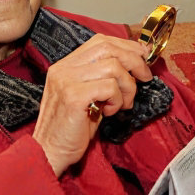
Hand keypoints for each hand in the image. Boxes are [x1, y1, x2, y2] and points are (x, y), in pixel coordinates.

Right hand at [33, 34, 152, 176]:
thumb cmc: (71, 129)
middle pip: (108, 48)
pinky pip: (110, 87)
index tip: (142, 57)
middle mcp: (63, 68)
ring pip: (113, 67)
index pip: (100, 42)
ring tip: (123, 104)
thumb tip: (133, 65)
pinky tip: (109, 112)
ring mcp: (67, 81)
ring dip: (127, 87)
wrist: (49, 153)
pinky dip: (118, 100)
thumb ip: (102, 78)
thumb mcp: (87, 97)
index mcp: (65, 65)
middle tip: (145, 78)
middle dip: (134, 61)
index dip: (126, 46)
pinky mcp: (74, 96)